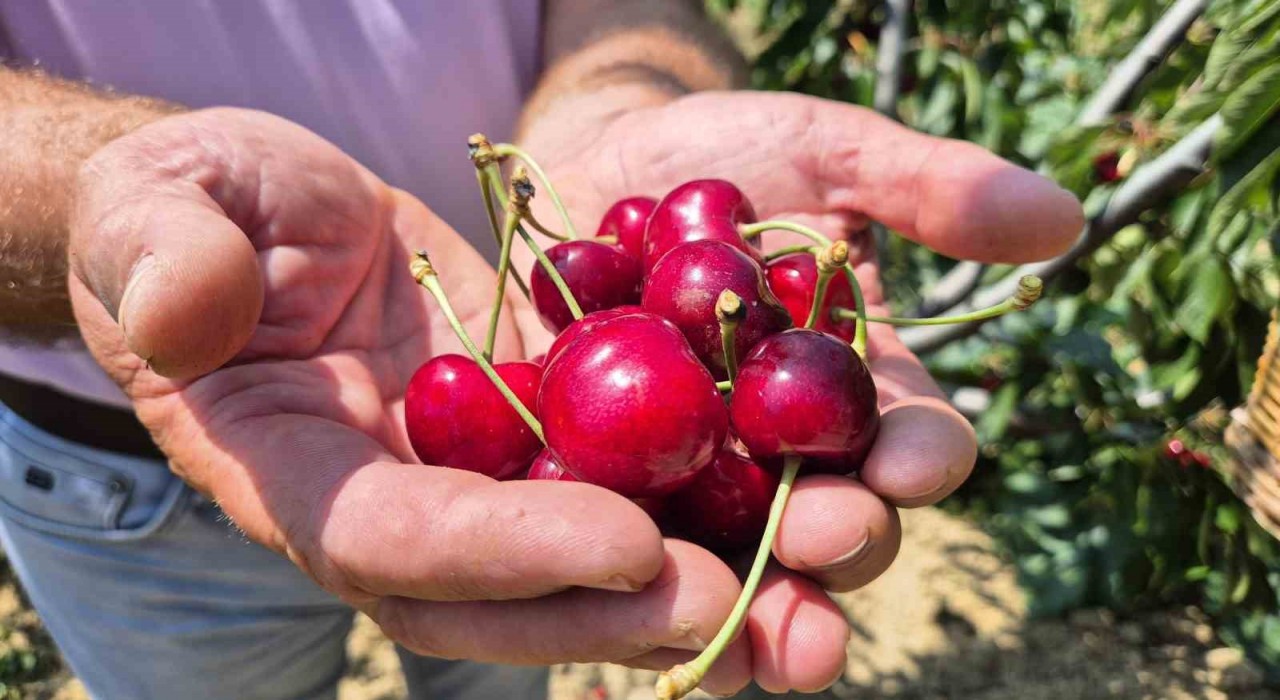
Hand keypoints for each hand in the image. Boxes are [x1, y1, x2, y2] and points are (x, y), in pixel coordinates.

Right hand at [67, 108, 782, 688]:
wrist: (272, 217)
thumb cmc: (191, 207)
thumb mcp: (160, 207)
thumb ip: (164, 256)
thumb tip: (186, 311)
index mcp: (291, 474)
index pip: (391, 538)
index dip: (502, 552)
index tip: (621, 541)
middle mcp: (394, 504)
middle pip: (505, 596)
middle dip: (620, 613)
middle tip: (744, 609)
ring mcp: (472, 477)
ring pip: (579, 561)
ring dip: (691, 590)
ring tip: (807, 604)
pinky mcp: (535, 429)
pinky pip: (616, 476)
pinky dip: (698, 500)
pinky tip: (793, 503)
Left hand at [519, 90, 1084, 691]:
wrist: (591, 162)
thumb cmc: (722, 155)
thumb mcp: (823, 151)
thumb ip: (926, 187)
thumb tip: (1060, 217)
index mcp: (854, 391)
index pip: (911, 440)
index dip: (921, 456)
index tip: (911, 464)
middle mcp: (782, 456)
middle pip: (830, 526)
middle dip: (836, 544)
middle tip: (822, 542)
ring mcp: (691, 480)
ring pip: (730, 564)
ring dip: (742, 610)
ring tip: (735, 640)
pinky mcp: (597, 484)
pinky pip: (615, 545)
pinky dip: (619, 581)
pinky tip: (609, 608)